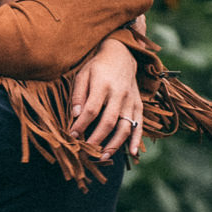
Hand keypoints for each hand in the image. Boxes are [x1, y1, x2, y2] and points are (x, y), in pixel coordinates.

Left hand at [69, 37, 144, 160]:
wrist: (122, 54)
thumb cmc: (98, 67)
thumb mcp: (83, 74)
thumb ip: (78, 94)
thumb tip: (74, 115)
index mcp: (103, 85)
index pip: (92, 110)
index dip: (81, 125)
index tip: (72, 135)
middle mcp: (119, 94)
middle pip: (109, 121)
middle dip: (97, 139)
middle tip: (86, 152)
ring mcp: (131, 100)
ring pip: (125, 126)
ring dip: (115, 144)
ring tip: (103, 157)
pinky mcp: (138, 104)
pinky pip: (139, 124)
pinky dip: (136, 139)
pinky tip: (131, 152)